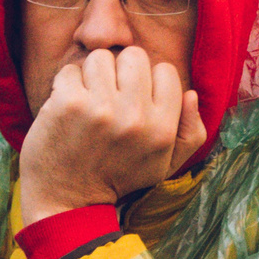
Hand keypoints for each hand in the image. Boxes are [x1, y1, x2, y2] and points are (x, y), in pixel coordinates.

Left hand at [19, 47, 206, 220]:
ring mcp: (100, 108)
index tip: (135, 101)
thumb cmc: (117, 179)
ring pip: (101, 58)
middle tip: (110, 99)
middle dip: (121, 73)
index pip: (166, 71)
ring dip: (93, 77)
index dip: (149, 82)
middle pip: (134, 56)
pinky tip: (68, 108)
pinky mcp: (68, 103)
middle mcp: (135, 117)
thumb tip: (191, 94)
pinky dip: (67, 85)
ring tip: (89, 103)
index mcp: (162, 129)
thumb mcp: (164, 165)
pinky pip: (71, 70)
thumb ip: (190, 134)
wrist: (67, 202)